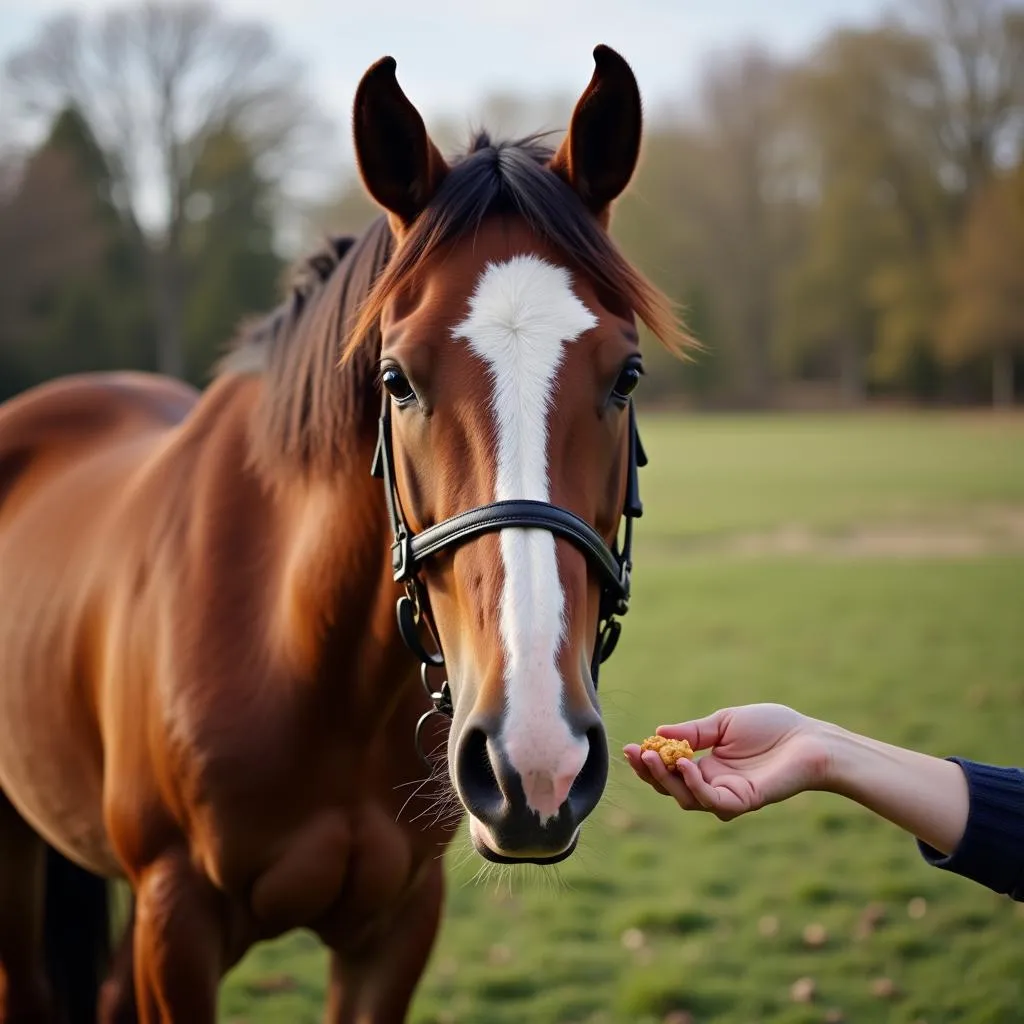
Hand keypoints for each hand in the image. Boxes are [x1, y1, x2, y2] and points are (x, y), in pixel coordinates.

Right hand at [623, 703, 832, 820]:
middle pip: (672, 788)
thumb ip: (693, 732)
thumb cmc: (772, 727)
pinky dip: (695, 785)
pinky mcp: (744, 801)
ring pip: (687, 798)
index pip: (671, 771)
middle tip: (634, 753)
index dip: (649, 762)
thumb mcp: (723, 723)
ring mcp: (728, 796)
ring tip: (653, 756)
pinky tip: (686, 765)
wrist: (809, 739)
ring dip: (667, 779)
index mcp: (708, 766)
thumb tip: (658, 733)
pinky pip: (713, 801)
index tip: (630, 746)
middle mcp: (714, 785)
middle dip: (650, 773)